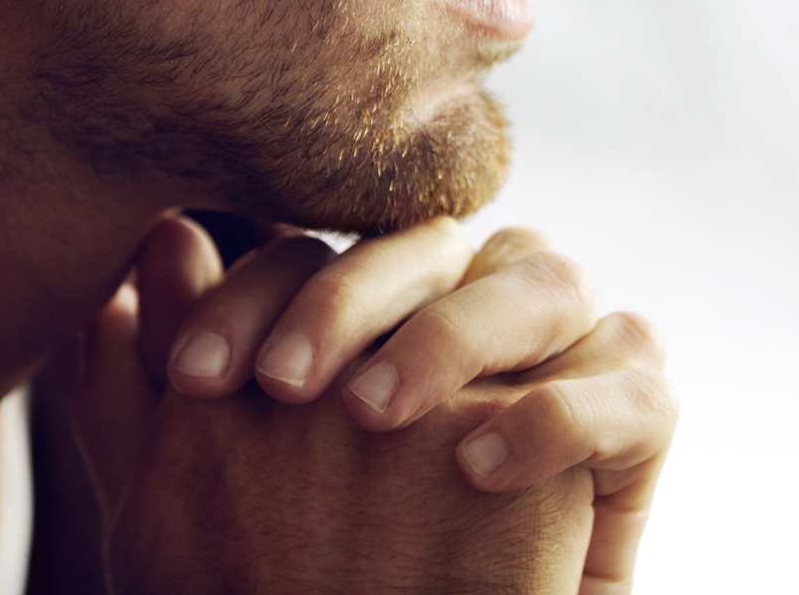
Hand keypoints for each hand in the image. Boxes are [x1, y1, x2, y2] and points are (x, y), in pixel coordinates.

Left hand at [74, 215, 675, 593]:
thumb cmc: (296, 592)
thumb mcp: (199, 492)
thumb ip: (162, 374)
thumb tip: (162, 237)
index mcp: (385, 306)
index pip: (331, 247)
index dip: (258, 295)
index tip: (195, 382)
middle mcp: (480, 310)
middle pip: (440, 241)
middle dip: (354, 300)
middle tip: (285, 391)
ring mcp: (567, 359)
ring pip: (547, 276)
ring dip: (457, 332)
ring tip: (377, 416)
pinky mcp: (634, 429)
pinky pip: (637, 387)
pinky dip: (562, 412)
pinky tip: (481, 466)